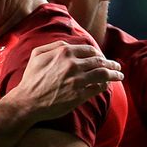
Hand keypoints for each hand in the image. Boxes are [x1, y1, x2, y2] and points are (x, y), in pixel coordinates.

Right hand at [8, 41, 123, 121]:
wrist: (28, 101)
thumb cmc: (31, 78)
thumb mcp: (37, 55)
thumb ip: (54, 45)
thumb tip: (69, 44)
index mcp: (64, 52)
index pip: (90, 50)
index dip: (98, 53)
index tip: (102, 57)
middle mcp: (73, 64)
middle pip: (100, 61)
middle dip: (111, 63)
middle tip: (117, 66)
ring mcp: (77, 80)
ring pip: (103, 74)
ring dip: (114, 74)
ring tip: (119, 75)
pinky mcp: (79, 95)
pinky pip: (98, 88)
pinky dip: (105, 86)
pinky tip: (106, 86)